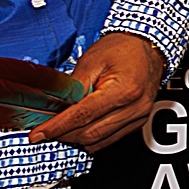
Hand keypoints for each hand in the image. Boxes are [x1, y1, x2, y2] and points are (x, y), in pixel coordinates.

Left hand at [27, 31, 168, 151]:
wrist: (148, 47)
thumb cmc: (122, 49)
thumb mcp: (92, 60)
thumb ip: (73, 86)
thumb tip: (55, 106)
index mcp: (124, 89)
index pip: (84, 115)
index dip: (58, 126)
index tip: (40, 133)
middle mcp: (135, 107)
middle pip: (91, 132)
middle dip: (64, 134)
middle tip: (45, 130)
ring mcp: (139, 116)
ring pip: (99, 141)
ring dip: (76, 138)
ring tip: (60, 129)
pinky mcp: (137, 122)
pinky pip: (110, 140)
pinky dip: (91, 138)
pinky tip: (79, 129)